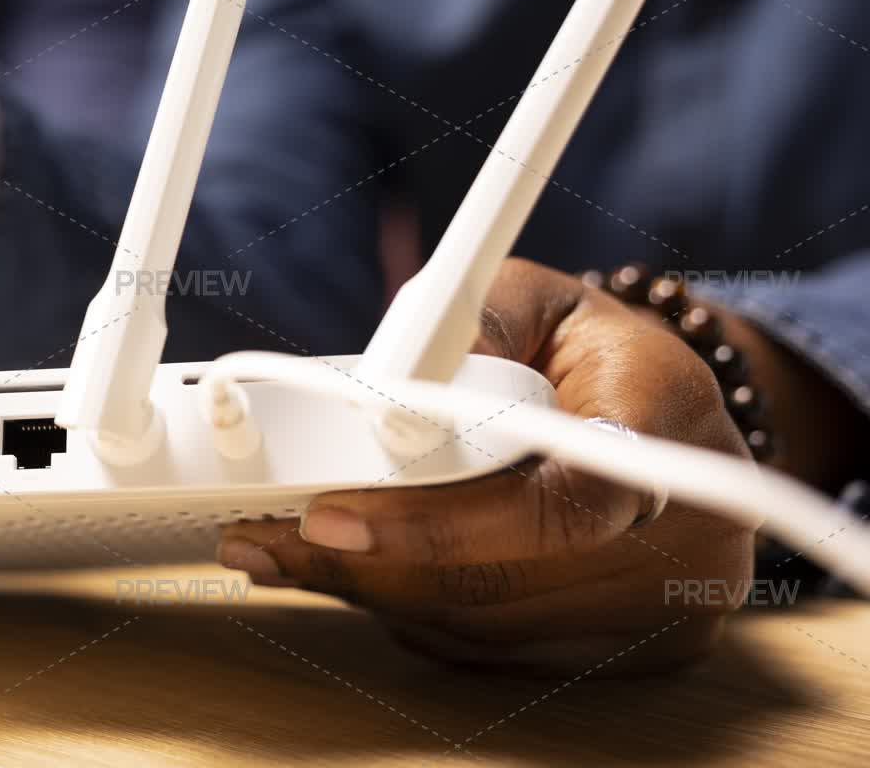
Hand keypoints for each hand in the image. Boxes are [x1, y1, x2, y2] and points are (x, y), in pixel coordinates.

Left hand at [217, 258, 755, 674]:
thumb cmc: (582, 346)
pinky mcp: (638, 650)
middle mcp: (686, 527)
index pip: (558, 502)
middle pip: (501, 577)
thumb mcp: (529, 297)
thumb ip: (466, 323)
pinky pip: (495, 648)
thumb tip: (396, 368)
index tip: (330, 514)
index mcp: (666, 418)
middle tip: (261, 532)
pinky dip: (410, 611)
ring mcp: (668, 602)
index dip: (438, 524)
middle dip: (364, 557)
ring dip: (369, 588)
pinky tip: (349, 571)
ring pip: (485, 623)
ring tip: (277, 547)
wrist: (662, 407)